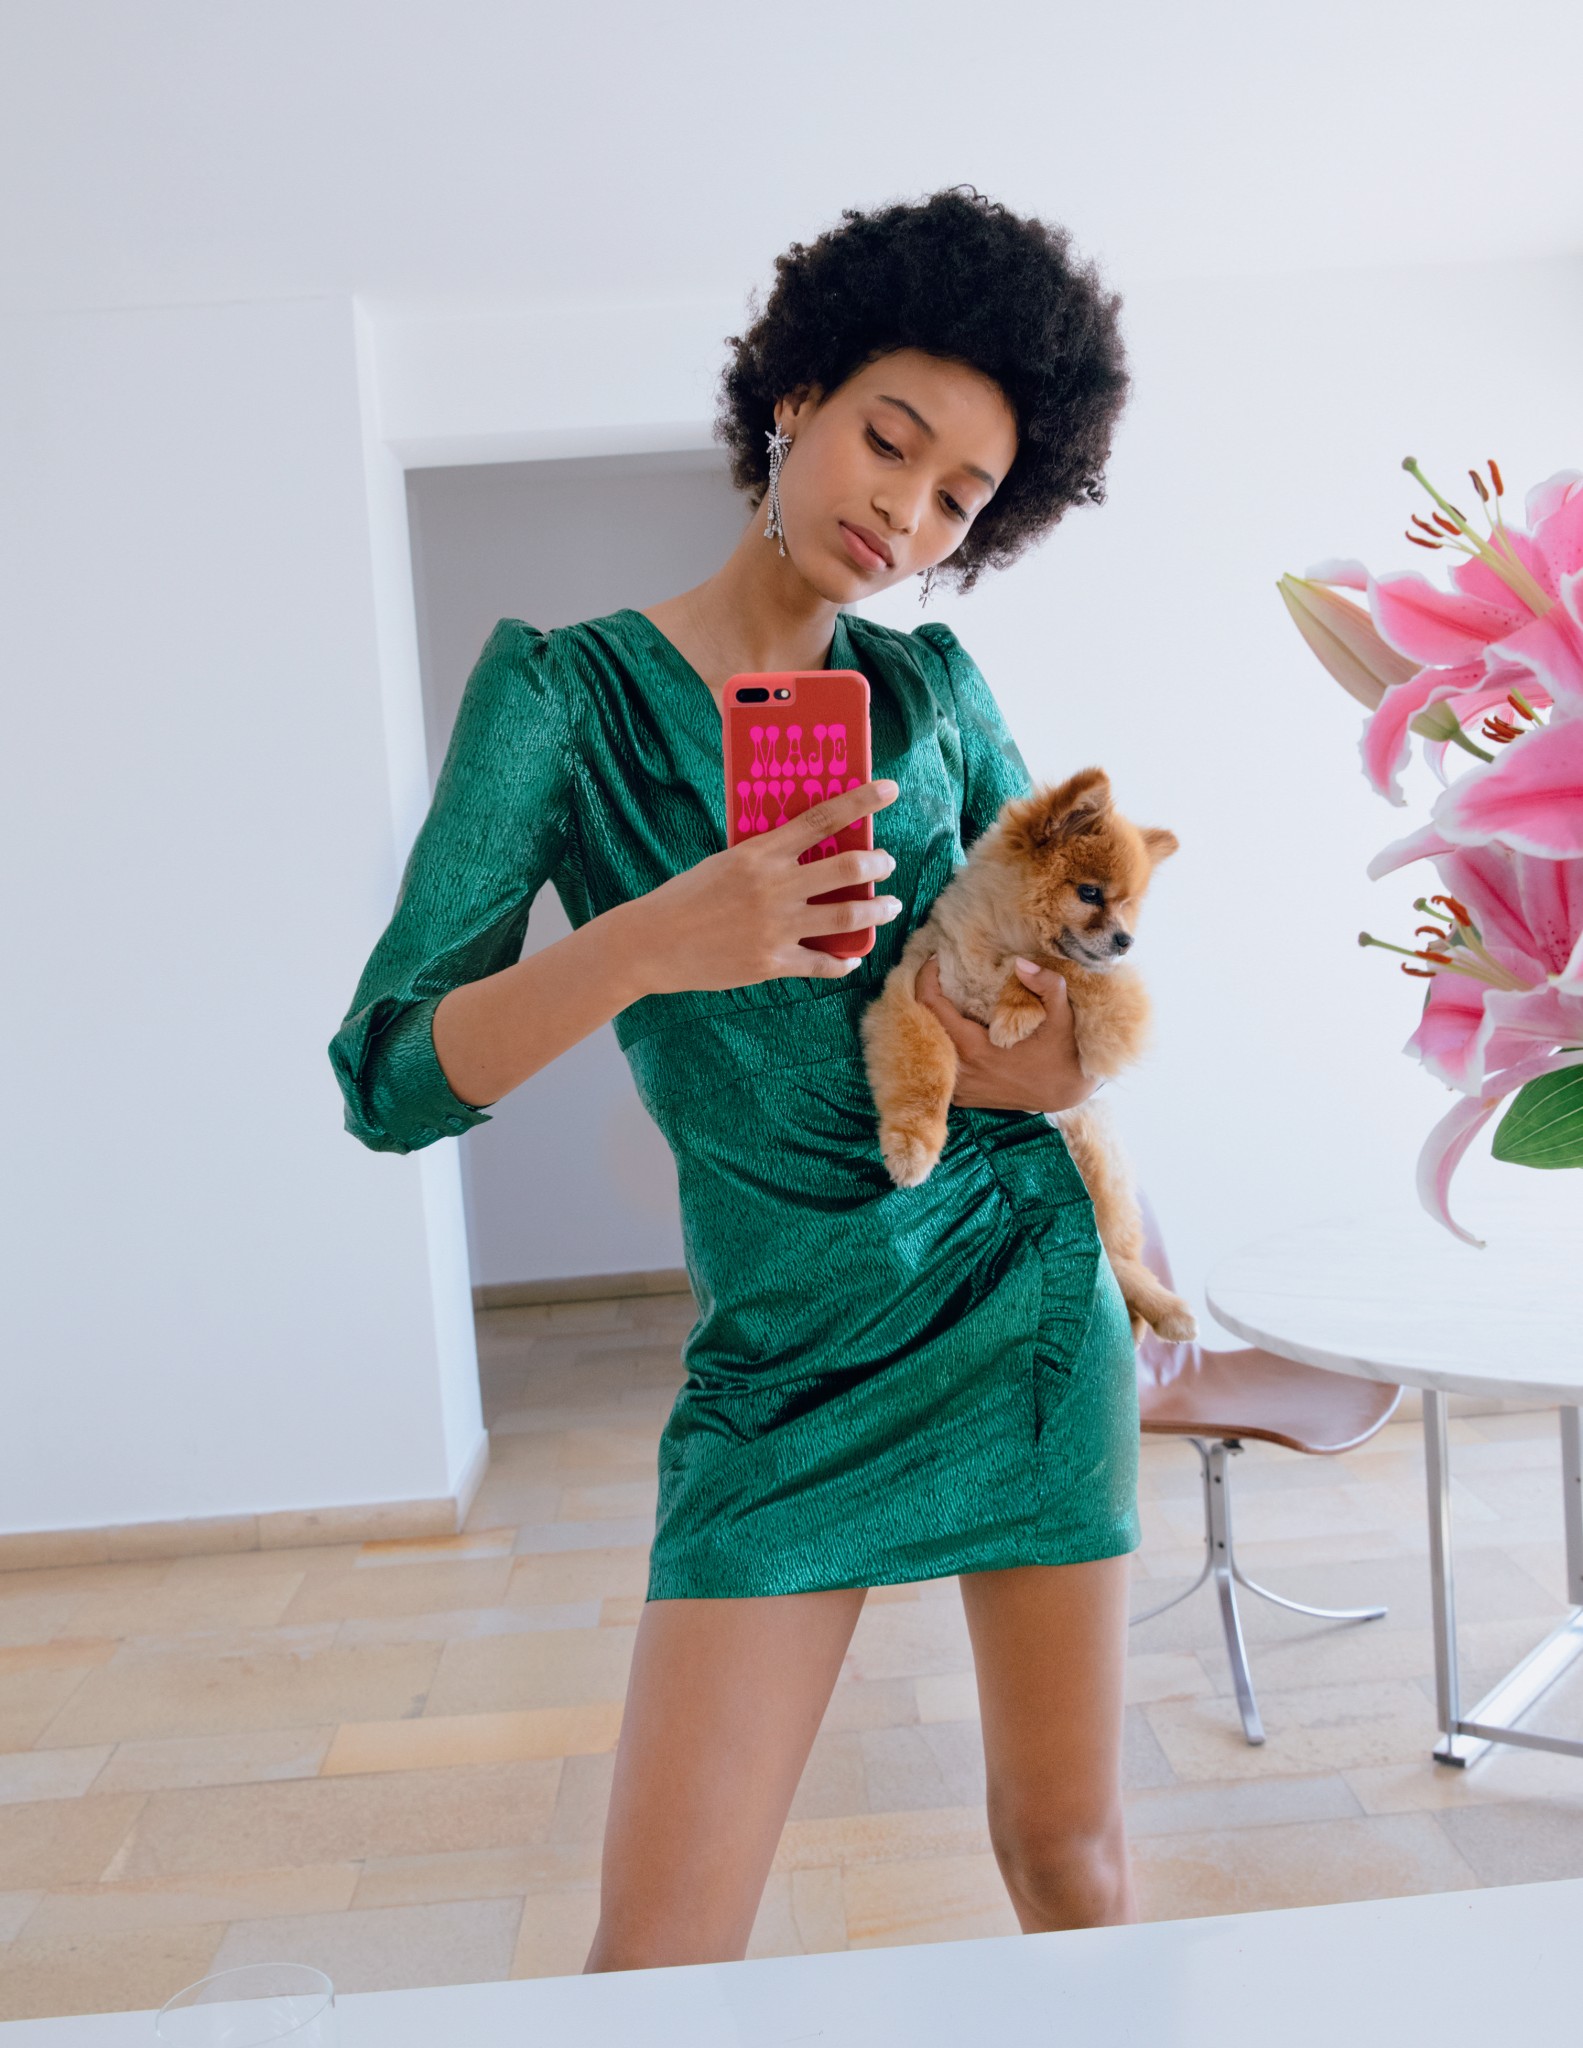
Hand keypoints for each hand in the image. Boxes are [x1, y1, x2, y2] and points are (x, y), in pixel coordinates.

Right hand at [621, 778, 902, 996]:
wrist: (652, 943)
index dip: (861, 801)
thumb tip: (806, 849)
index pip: (821, 818)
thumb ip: (765, 857)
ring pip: (847, 916)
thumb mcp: (724, 863)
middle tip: (887, 862)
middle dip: (878, 864)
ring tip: (890, 905)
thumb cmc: (685, 897)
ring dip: (877, 909)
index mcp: (759, 853)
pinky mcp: (772, 963)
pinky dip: (842, 961)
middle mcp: (774, 887)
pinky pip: (823, 963)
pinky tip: (851, 958)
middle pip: (847, 868)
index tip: (889, 789)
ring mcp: (776, 927)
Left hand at [914, 954, 1097, 1112]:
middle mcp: (961, 1072)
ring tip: (937, 992)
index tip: (934, 958)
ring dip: (928, 1019)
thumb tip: (1021, 963)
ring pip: (925, 1049)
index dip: (926, 978)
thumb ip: (1047, 985)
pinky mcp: (963, 1096)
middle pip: (920, 1027)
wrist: (1066, 1094)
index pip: (932, 1008)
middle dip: (922, 995)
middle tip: (933, 971)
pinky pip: (938, 1064)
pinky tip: (946, 1022)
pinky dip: (936, 1042)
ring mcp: (960, 1088)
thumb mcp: (1063, 1016)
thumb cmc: (1064, 1054)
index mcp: (976, 1050)